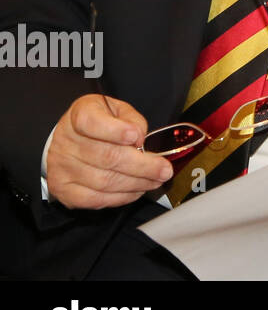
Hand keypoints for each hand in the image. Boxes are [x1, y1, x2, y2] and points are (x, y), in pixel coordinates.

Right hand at [46, 95, 172, 208]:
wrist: (72, 138)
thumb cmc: (100, 123)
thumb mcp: (117, 110)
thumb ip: (131, 120)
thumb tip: (139, 139)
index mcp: (80, 114)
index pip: (92, 122)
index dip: (116, 131)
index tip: (137, 137)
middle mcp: (66, 141)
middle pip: (107, 157)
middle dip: (142, 166)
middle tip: (164, 170)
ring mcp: (62, 167)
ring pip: (104, 181)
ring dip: (136, 184)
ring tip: (156, 181)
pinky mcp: (64, 189)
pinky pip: (95, 199)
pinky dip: (121, 197)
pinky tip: (137, 190)